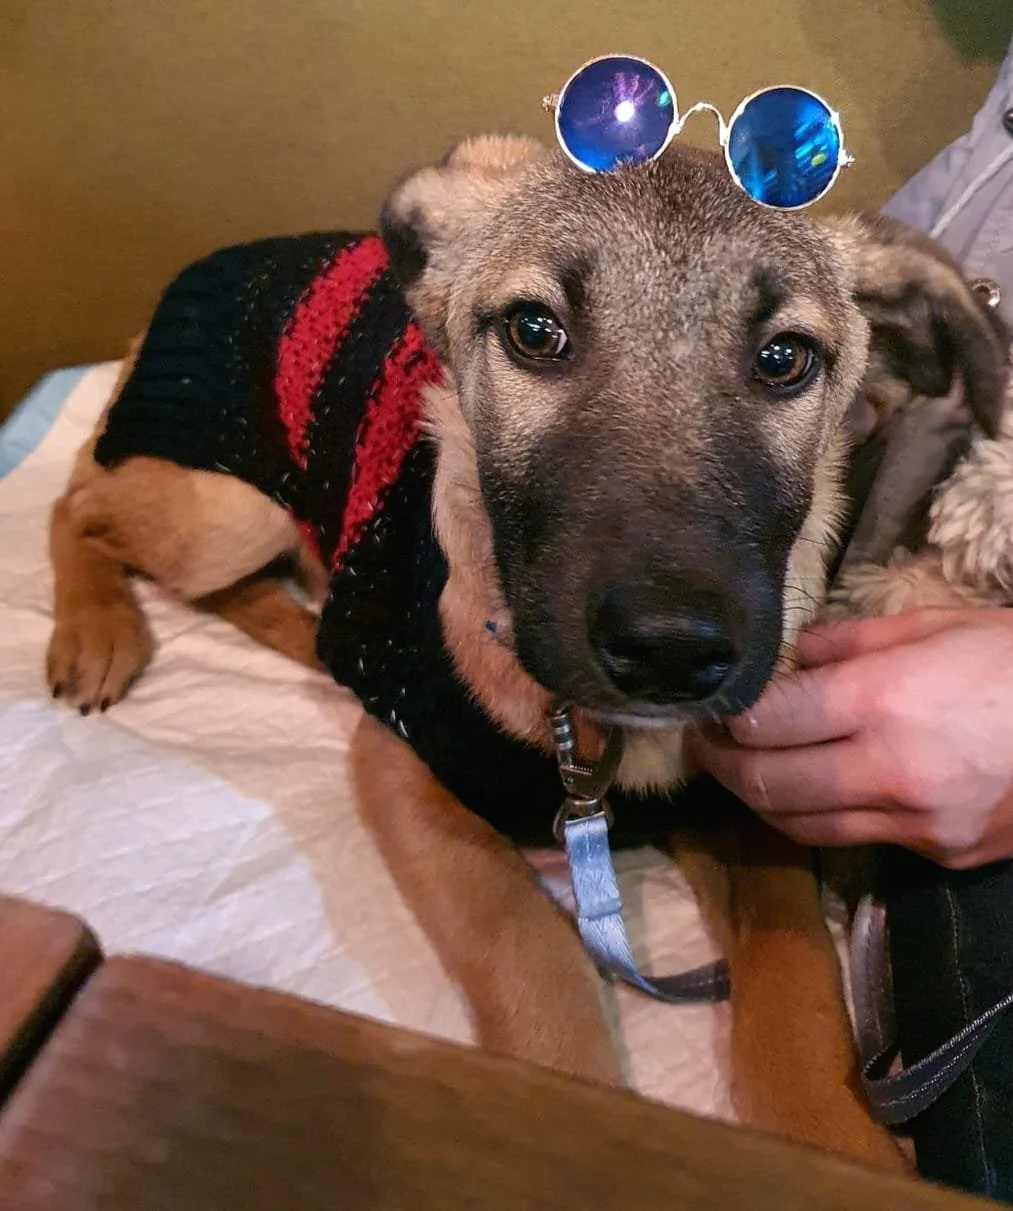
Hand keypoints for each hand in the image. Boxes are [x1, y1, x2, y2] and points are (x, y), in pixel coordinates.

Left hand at [690, 608, 1012, 868]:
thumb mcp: (933, 625)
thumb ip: (843, 645)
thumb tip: (782, 661)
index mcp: (885, 701)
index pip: (767, 721)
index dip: (722, 717)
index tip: (702, 706)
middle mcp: (891, 770)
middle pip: (768, 784)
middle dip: (721, 765)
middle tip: (703, 741)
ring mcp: (917, 823)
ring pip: (800, 826)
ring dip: (758, 799)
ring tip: (741, 767)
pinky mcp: (940, 855)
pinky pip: (854, 841)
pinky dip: (813, 818)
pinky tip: (806, 789)